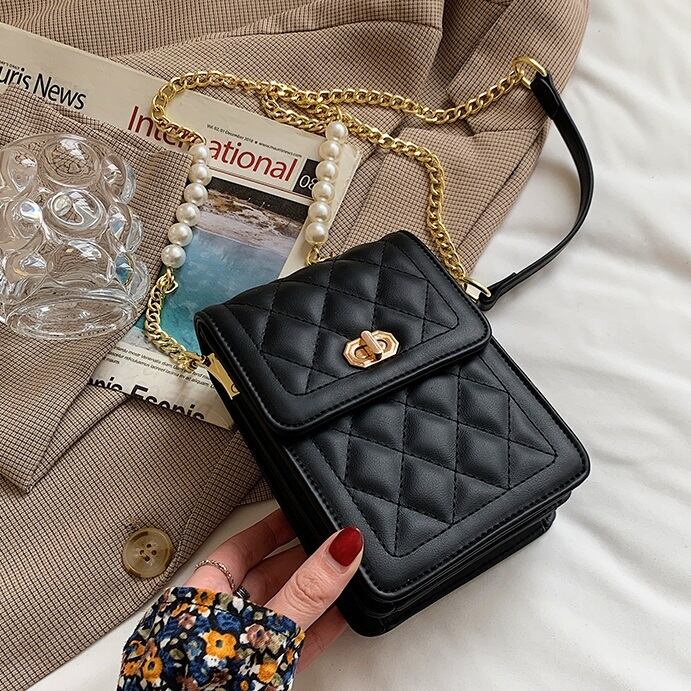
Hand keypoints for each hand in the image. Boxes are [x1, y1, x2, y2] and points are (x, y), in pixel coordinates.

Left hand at [187, 509, 362, 669]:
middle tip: (336, 540)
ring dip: (317, 593)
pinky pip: (294, 643)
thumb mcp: (261, 633)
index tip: (301, 509)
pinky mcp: (259, 677)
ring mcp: (238, 652)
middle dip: (303, 558)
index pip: (239, 548)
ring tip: (347, 571)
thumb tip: (340, 548)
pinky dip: (320, 628)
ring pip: (284, 610)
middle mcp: (218, 623)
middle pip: (266, 577)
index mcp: (201, 601)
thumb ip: (304, 592)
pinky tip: (344, 614)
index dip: (272, 527)